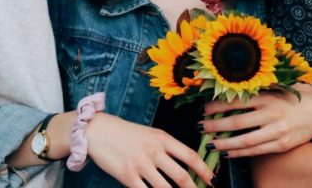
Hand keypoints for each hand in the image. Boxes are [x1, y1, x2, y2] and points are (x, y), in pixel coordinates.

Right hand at [85, 112, 213, 187]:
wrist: (98, 130)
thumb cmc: (127, 133)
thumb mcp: (151, 134)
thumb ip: (167, 148)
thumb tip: (186, 165)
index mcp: (162, 138)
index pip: (190, 156)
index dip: (204, 171)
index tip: (212, 181)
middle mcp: (154, 151)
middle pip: (181, 176)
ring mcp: (141, 164)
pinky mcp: (127, 176)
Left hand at [201, 86, 311, 157]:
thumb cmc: (290, 100)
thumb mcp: (273, 91)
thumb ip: (254, 93)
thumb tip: (225, 93)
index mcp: (267, 97)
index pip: (237, 102)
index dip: (217, 106)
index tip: (203, 109)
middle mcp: (272, 113)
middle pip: (238, 122)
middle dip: (216, 125)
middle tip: (200, 127)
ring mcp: (277, 131)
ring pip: (245, 140)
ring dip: (225, 143)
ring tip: (210, 144)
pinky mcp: (281, 144)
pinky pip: (256, 151)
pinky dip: (240, 153)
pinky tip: (227, 153)